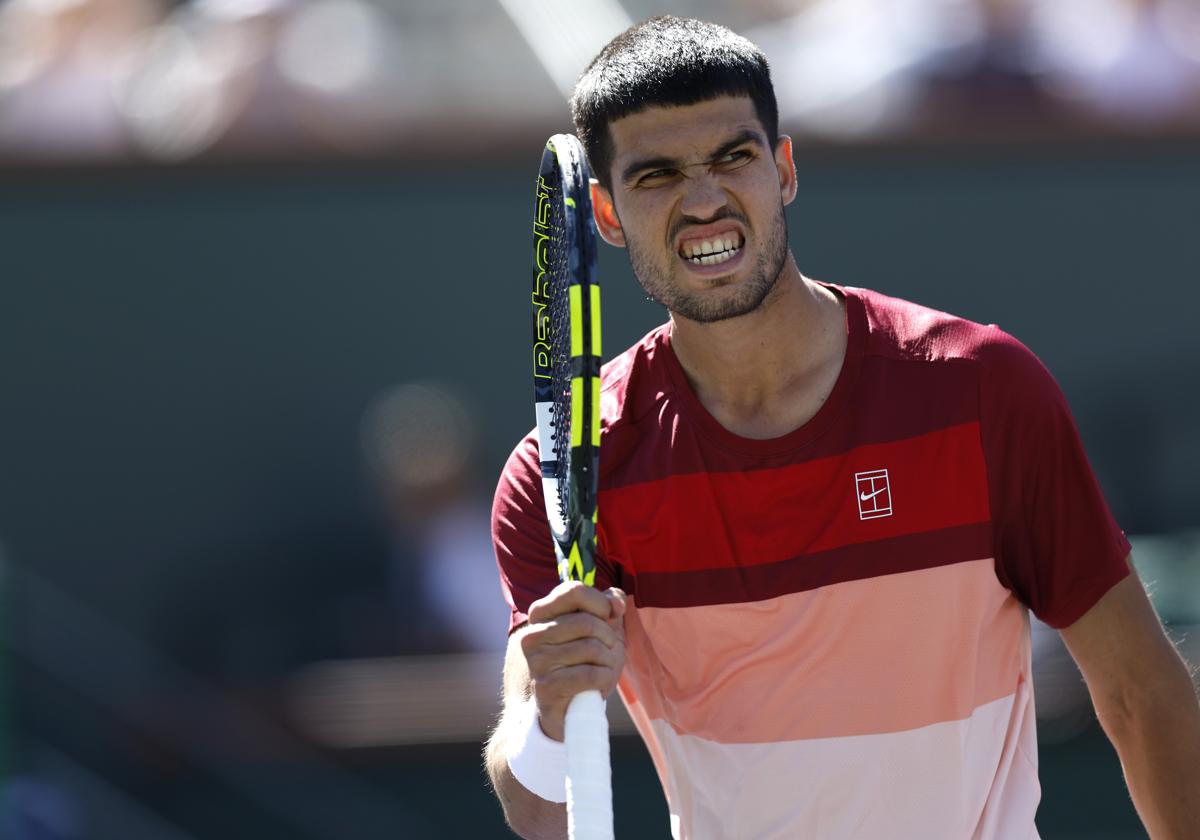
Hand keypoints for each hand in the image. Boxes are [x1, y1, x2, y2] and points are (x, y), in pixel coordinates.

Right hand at [521, 580, 626, 741]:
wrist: (570, 707)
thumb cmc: (586, 661)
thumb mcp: (601, 626)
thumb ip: (608, 604)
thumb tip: (616, 603)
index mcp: (541, 612)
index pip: (575, 591)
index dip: (601, 603)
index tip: (608, 617)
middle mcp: (533, 634)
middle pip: (587, 622)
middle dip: (608, 637)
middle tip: (606, 650)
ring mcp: (536, 661)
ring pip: (591, 648)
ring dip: (608, 661)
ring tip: (601, 668)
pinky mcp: (546, 687)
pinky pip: (590, 674)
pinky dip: (604, 679)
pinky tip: (598, 685)